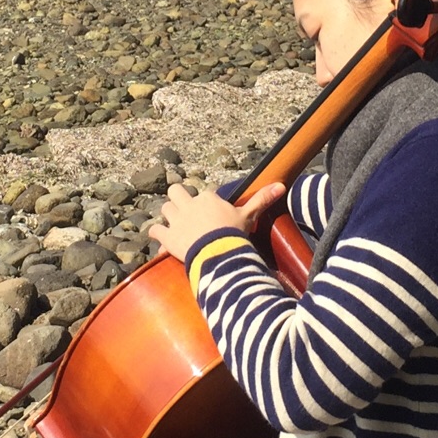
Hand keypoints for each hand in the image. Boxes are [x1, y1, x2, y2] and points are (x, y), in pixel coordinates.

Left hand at [147, 180, 285, 265]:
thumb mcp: (249, 216)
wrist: (219, 252)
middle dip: (178, 199)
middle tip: (184, 210)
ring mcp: (177, 220)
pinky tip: (161, 242)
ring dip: (168, 217)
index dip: (205, 203)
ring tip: (175, 226)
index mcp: (208, 198)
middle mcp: (190, 205)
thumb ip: (261, 200)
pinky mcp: (168, 236)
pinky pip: (155, 231)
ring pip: (165, 209)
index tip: (211, 214)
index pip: (203, 194)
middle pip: (175, 191)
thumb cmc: (234, 232)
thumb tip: (282, 185)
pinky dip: (156, 236)